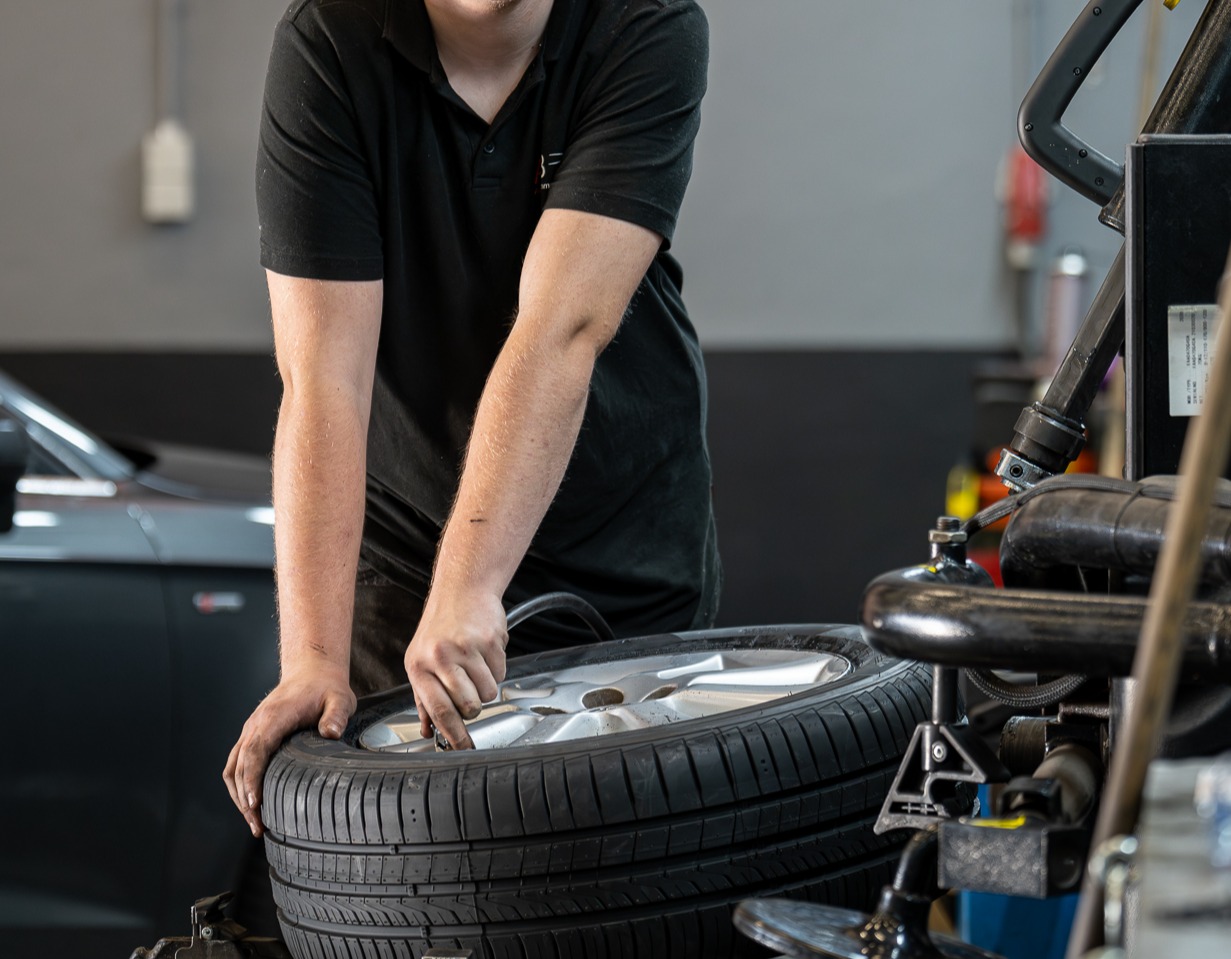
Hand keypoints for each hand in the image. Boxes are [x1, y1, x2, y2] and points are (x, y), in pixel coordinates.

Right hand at [223, 667, 355, 836]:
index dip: (251, 779)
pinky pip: (237, 765)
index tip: (253, 804)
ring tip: (255, 823)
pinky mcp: (253, 737)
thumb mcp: (339, 699)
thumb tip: (331, 733)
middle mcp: (255, 726)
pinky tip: (252, 805)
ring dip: (239, 797)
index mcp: (273, 717)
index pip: (255, 751)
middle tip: (258, 826)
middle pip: (238, 766)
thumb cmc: (325, 688)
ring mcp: (251, 732)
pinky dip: (240, 786)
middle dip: (244, 799)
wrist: (311, 671)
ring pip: (232, 769)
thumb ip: (336, 716)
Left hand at [404, 590, 507, 749]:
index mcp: (419, 666)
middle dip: (474, 707)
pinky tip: (485, 652)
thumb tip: (428, 730)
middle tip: (469, 692)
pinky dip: (497, 668)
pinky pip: (502, 673)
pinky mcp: (490, 640)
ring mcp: (467, 648)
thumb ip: (424, 698)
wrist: (462, 590)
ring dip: (487, 686)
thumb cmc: (440, 627)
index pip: (438, 711)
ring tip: (476, 667)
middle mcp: (441, 657)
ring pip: (489, 692)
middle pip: (469, 706)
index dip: (453, 735)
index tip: (463, 747)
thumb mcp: (420, 660)